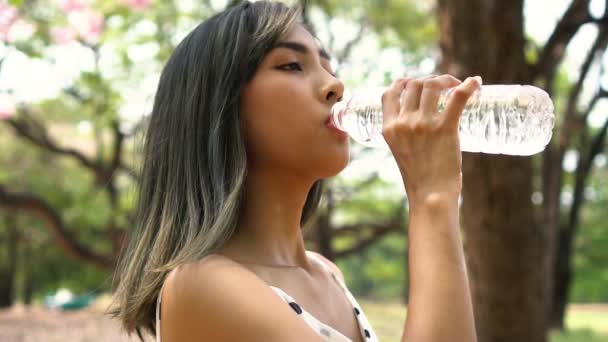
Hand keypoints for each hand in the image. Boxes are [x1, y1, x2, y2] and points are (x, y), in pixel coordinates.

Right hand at [381, 74, 481, 204]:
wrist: (430, 196)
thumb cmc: (419, 179)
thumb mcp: (400, 152)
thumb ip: (404, 135)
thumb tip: (419, 123)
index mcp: (389, 128)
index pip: (389, 93)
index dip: (402, 82)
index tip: (415, 82)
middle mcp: (404, 123)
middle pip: (415, 85)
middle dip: (429, 80)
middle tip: (444, 86)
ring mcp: (424, 124)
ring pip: (433, 86)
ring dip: (446, 80)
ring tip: (457, 85)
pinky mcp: (445, 129)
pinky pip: (458, 97)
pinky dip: (469, 85)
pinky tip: (476, 82)